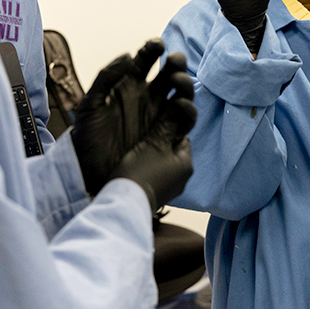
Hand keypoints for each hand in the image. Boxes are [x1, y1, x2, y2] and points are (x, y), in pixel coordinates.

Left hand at [72, 39, 194, 196]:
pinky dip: (187, 110)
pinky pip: (184, 120)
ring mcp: (160, 114)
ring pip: (181, 93)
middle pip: (170, 73)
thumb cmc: (86, 136)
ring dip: (184, 84)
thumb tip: (129, 55)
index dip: (154, 49)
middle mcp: (148, 96)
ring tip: (177, 82)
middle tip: (174, 62)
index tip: (158, 46)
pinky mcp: (168, 133)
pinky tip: (180, 105)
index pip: (146, 60)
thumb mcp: (90, 104)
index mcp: (129, 84)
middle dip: (176, 64)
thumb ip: (106, 77)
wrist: (88, 170)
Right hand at [111, 95, 195, 211]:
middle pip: (171, 149)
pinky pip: (153, 174)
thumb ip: (168, 122)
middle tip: (142, 132)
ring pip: (161, 162)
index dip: (169, 125)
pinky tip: (131, 163)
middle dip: (159, 140)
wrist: (123, 207)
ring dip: (151, 153)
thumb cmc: (140, 172)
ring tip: (134, 147)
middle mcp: (181, 178)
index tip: (154, 121)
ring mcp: (168, 189)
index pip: (182, 136)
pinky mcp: (154, 196)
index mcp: (186, 164)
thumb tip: (182, 101)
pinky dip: (145, 167)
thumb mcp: (154, 142)